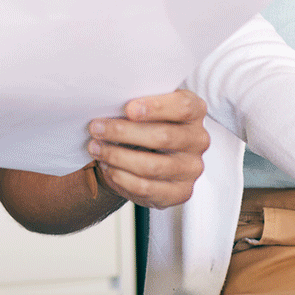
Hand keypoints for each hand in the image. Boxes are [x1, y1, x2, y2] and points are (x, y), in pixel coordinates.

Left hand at [86, 89, 208, 208]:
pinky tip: (107, 166)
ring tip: (96, 148)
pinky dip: (121, 177)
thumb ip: (138, 102)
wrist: (148, 154)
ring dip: (117, 156)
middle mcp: (199, 140)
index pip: (183, 106)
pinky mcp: (180, 192)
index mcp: (195, 111)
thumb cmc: (146, 123)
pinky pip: (146, 187)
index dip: (156, 107)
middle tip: (96, 128)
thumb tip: (109, 101)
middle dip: (123, 132)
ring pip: (151, 166)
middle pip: (163, 136)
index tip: (128, 108)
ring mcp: (192, 168)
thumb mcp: (147, 106)